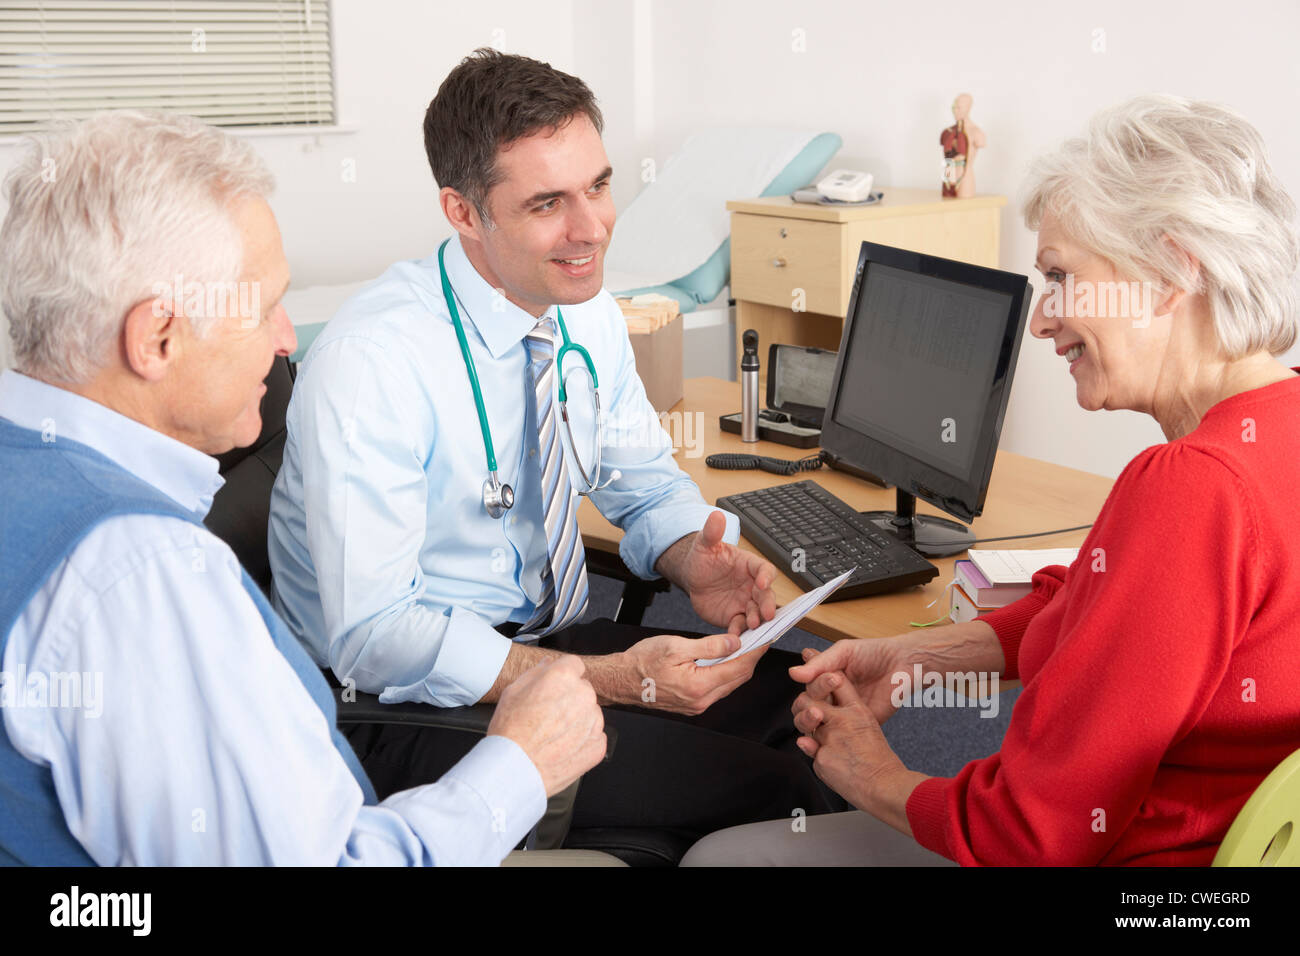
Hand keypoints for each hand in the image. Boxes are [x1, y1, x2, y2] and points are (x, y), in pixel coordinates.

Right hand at [487, 655, 605, 796]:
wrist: (514, 769)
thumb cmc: (510, 731)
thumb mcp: (513, 691)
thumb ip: (536, 673)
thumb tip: (548, 665)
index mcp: (563, 677)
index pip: (573, 665)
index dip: (562, 676)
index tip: (554, 688)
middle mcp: (583, 696)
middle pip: (583, 690)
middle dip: (569, 698)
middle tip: (548, 716)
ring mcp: (593, 722)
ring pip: (590, 713)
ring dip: (577, 720)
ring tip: (553, 735)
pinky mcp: (598, 745)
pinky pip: (594, 736)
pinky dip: (582, 741)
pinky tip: (561, 747)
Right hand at [623, 631, 766, 714]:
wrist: (621, 680)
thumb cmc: (642, 661)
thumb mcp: (676, 646)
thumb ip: (709, 646)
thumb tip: (734, 643)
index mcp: (698, 686)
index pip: (738, 668)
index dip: (754, 652)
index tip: (764, 638)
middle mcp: (701, 700)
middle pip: (738, 678)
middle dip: (750, 658)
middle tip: (758, 639)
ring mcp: (697, 705)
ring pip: (729, 684)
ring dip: (738, 666)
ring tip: (744, 646)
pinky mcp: (692, 704)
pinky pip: (717, 688)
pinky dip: (725, 673)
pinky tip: (725, 659)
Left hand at [676, 511, 777, 634]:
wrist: (692, 576)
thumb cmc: (703, 558)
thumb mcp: (704, 544)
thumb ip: (712, 532)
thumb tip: (716, 515)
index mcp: (749, 566)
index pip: (764, 570)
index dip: (766, 577)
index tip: (762, 583)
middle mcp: (752, 585)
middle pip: (766, 595)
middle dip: (767, 604)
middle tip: (766, 614)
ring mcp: (745, 602)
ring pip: (757, 613)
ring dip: (757, 620)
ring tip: (752, 625)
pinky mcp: (735, 616)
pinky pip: (741, 626)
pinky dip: (740, 632)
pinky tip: (736, 637)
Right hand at [789, 637, 910, 725]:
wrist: (903, 665)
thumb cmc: (874, 653)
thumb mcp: (844, 652)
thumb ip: (819, 663)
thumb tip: (793, 673)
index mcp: (824, 677)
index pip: (808, 687)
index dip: (815, 685)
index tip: (831, 678)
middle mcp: (830, 696)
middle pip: (806, 707)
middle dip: (807, 706)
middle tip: (818, 704)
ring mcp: (842, 712)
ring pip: (816, 724)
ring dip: (811, 721)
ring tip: (820, 715)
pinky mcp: (855, 725)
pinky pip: (837, 735)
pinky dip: (827, 737)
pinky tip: (829, 731)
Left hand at [793, 673, 908, 811]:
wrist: (884, 786)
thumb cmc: (879, 759)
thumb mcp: (869, 726)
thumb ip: (847, 714)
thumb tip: (824, 708)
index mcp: (857, 710)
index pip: (836, 682)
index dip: (824, 679)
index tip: (822, 682)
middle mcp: (841, 720)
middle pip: (809, 700)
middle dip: (806, 705)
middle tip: (812, 712)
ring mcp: (829, 739)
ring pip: (805, 725)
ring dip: (809, 730)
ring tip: (821, 736)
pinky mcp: (821, 757)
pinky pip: (809, 751)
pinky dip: (816, 754)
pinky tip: (831, 759)